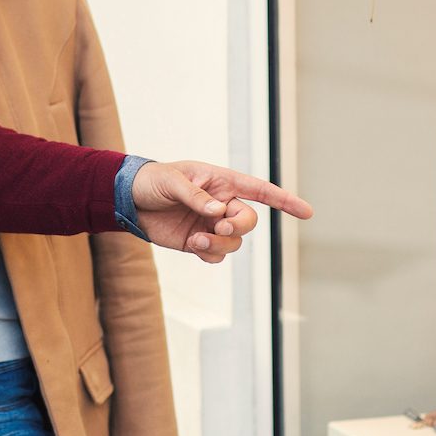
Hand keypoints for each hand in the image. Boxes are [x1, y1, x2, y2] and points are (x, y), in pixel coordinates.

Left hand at [131, 161, 312, 263]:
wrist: (129, 200)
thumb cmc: (152, 181)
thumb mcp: (172, 181)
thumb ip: (196, 196)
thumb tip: (217, 212)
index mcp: (221, 182)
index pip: (259, 191)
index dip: (284, 201)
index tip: (307, 212)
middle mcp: (221, 204)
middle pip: (248, 222)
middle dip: (237, 227)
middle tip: (218, 227)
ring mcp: (210, 225)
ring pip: (233, 242)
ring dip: (219, 243)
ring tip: (196, 238)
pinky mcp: (198, 242)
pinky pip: (216, 255)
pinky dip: (209, 253)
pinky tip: (193, 244)